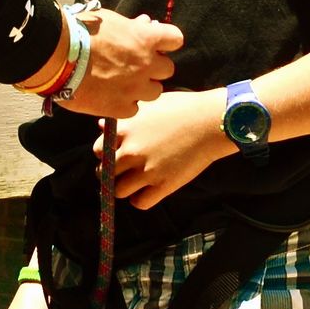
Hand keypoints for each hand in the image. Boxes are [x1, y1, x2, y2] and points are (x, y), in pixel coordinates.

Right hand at [59, 10, 181, 118]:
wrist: (56, 56)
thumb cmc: (79, 32)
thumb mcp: (110, 20)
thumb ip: (131, 27)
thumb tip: (143, 25)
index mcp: (146, 39)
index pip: (175, 39)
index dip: (165, 42)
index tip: (155, 43)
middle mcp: (146, 64)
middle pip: (167, 70)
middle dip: (154, 67)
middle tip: (137, 66)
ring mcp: (135, 88)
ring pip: (154, 92)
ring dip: (143, 87)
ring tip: (123, 83)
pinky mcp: (120, 108)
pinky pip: (133, 109)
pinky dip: (125, 104)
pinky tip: (111, 97)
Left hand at [111, 88, 233, 209]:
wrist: (211, 122)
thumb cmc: (183, 108)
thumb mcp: (150, 105)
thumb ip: (125, 118)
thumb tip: (102, 126)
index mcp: (124, 130)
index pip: (99, 151)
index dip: (107, 154)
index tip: (117, 154)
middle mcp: (131, 151)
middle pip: (104, 173)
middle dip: (112, 174)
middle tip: (124, 172)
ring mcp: (146, 170)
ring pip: (118, 191)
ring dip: (125, 188)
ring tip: (135, 183)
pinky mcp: (163, 185)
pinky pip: (139, 203)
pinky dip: (141, 199)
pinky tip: (149, 191)